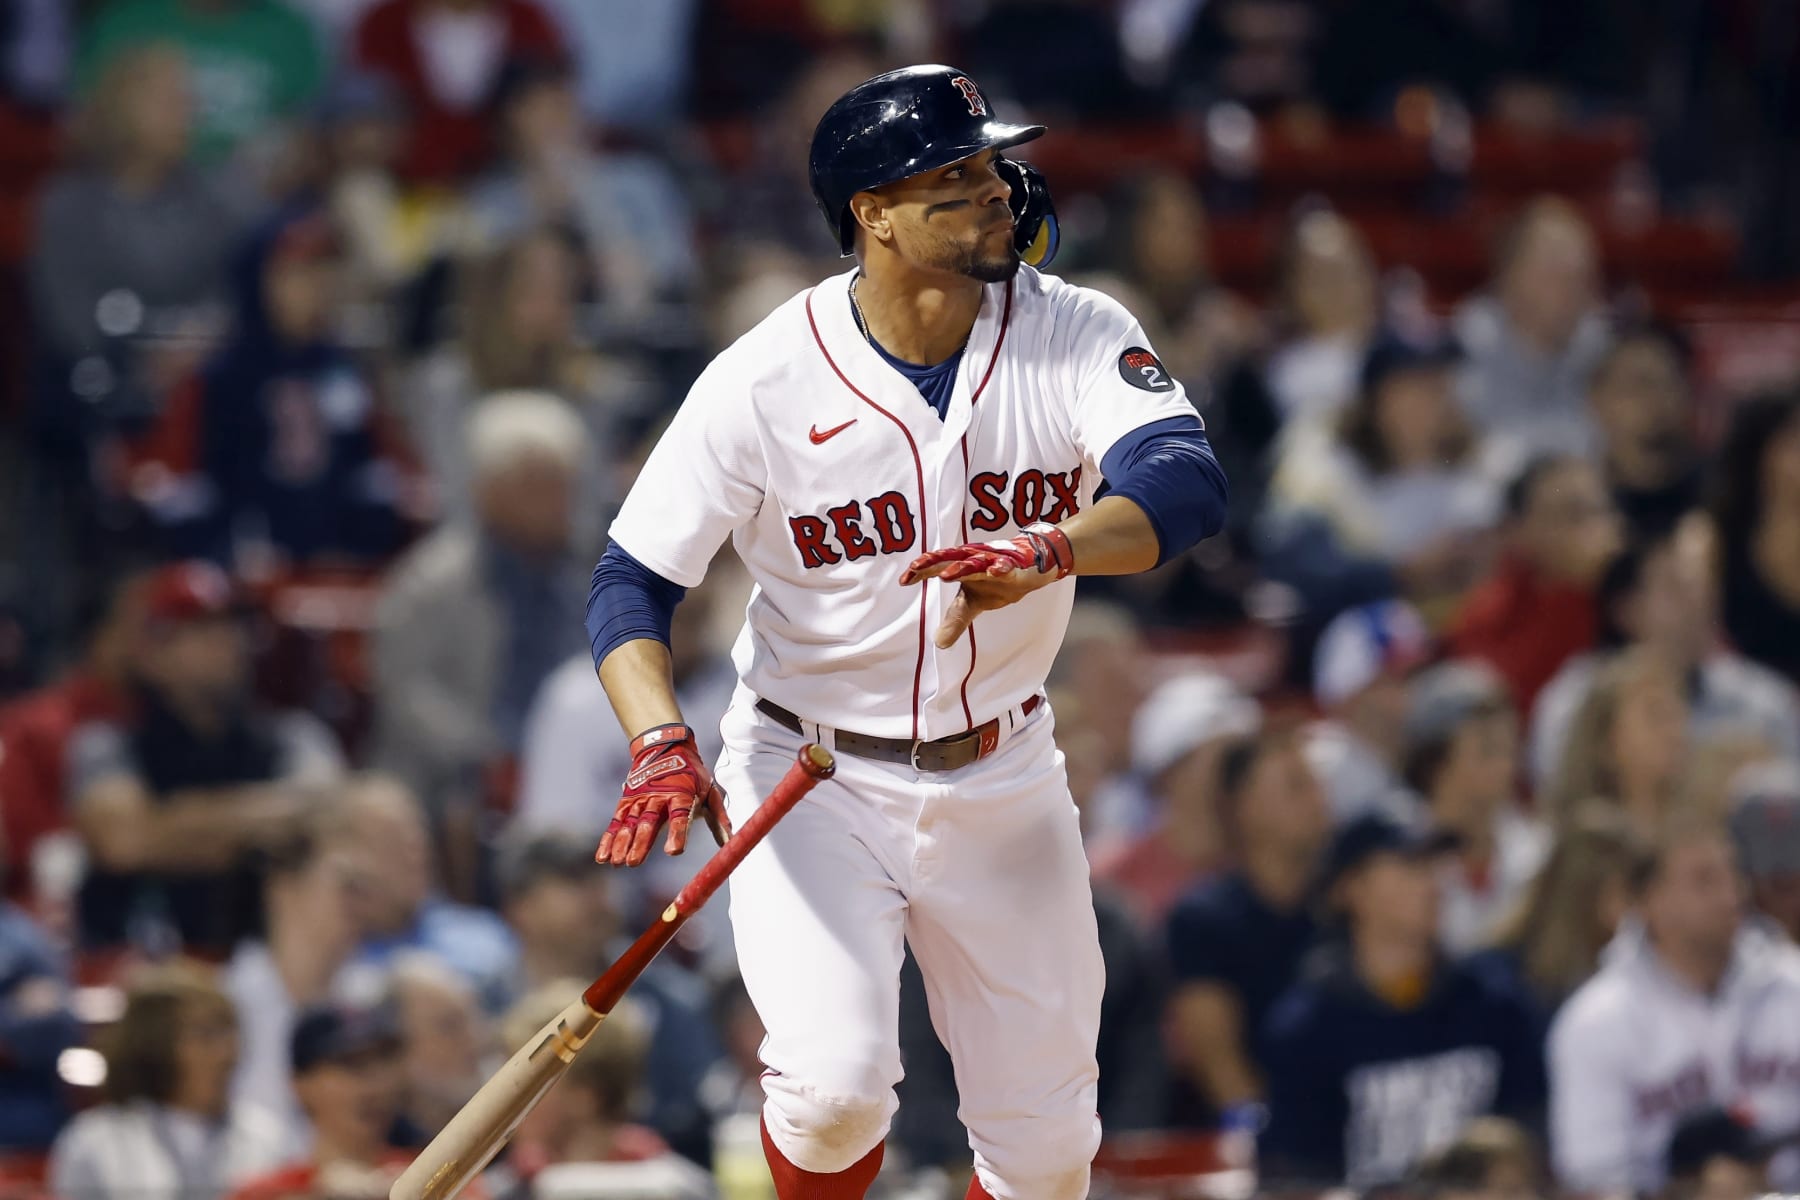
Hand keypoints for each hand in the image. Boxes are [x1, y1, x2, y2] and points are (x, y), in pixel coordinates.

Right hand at [597, 724, 731, 866]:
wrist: (666, 747)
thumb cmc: (693, 776)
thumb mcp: (710, 792)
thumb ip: (719, 817)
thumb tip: (730, 842)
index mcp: (682, 795)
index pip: (680, 816)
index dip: (677, 833)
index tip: (674, 851)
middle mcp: (658, 797)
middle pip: (648, 822)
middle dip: (641, 843)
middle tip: (634, 863)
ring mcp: (640, 799)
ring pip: (630, 823)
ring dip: (622, 843)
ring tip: (617, 864)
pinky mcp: (627, 801)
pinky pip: (616, 821)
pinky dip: (609, 839)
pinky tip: (603, 857)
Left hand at [900, 523, 1071, 648]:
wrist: (1031, 568)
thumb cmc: (997, 581)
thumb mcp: (973, 604)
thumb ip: (956, 620)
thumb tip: (939, 642)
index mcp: (962, 566)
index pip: (937, 566)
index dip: (920, 571)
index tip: (904, 580)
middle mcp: (974, 561)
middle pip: (951, 559)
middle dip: (934, 562)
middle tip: (916, 567)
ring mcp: (994, 563)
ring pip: (975, 563)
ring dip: (961, 568)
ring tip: (946, 575)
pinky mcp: (1014, 569)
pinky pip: (1007, 568)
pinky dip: (1001, 568)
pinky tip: (995, 571)